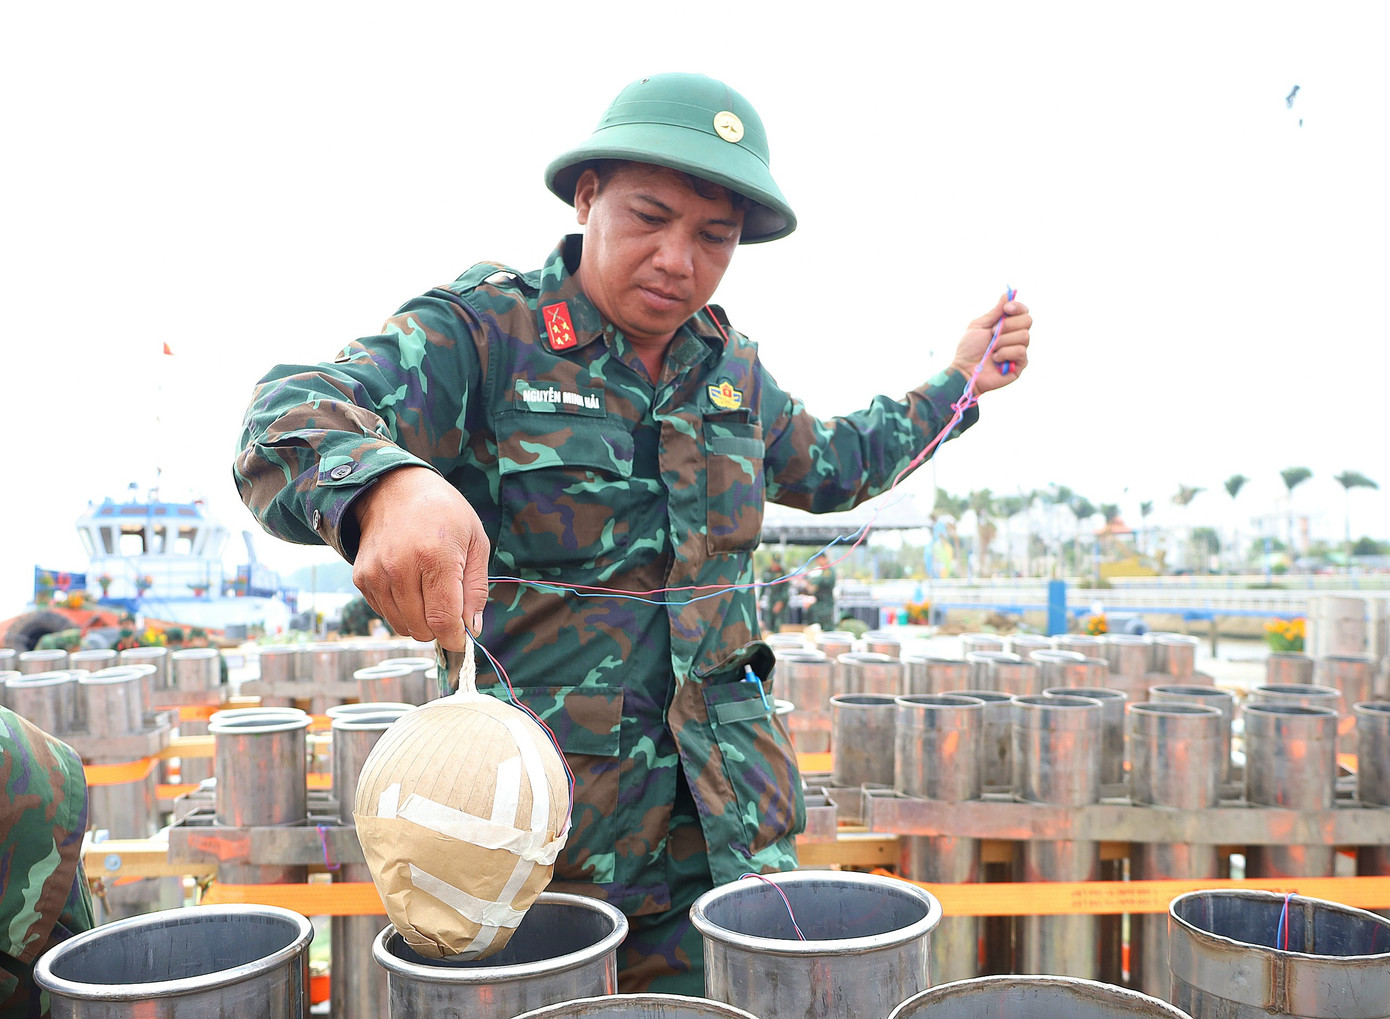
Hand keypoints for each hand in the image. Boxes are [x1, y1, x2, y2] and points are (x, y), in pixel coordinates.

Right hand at [350, 467, 489, 650]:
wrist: (395, 489)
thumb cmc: (444, 513)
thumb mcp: (475, 542)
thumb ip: (476, 589)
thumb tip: (472, 628)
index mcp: (435, 556)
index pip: (442, 618)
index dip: (455, 638)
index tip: (462, 640)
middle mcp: (400, 567)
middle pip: (422, 627)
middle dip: (440, 628)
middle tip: (449, 608)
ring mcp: (376, 573)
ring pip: (402, 625)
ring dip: (420, 621)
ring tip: (430, 592)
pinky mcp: (361, 577)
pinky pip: (385, 614)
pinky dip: (401, 610)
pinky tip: (410, 585)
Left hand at [949, 293, 1031, 393]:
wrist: (964, 369)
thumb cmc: (969, 349)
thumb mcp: (979, 325)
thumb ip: (995, 312)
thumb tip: (1007, 295)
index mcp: (1008, 326)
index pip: (1023, 312)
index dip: (1018, 307)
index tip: (1007, 309)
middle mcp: (1016, 337)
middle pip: (1027, 320)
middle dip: (1008, 325)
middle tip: (992, 333)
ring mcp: (1019, 350)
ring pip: (1024, 336)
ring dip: (1003, 341)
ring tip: (991, 349)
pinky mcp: (1020, 364)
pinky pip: (1021, 351)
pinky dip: (1005, 353)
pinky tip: (995, 359)